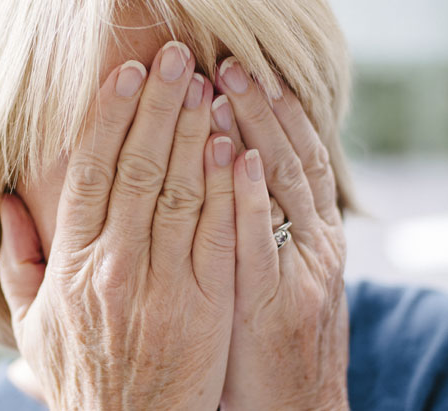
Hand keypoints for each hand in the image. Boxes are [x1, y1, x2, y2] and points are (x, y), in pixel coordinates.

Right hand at [0, 41, 236, 409]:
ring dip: (193, 133)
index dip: (109, 120)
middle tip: (174, 59)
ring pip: (180, 191)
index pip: (92, 175)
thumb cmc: (81, 377)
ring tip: (204, 86)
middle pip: (139, 169)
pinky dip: (224, 187)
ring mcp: (164, 284)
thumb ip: (17, 259)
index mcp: (71, 266)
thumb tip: (7, 201)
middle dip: (157, 106)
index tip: (123, 78)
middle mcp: (115, 267)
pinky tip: (231, 146)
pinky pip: (217, 233)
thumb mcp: (30, 323)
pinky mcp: (206, 303)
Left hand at [215, 57, 349, 409]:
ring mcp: (303, 271)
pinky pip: (263, 241)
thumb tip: (234, 181)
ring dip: (258, 133)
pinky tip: (242, 158)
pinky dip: (255, 197)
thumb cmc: (266, 345)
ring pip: (284, 188)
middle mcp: (314, 245)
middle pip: (291, 159)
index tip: (240, 77)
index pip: (294, 160)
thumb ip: (258, 232)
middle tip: (230, 65)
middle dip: (261, 108)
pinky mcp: (280, 303)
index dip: (271, 115)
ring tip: (228, 89)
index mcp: (311, 237)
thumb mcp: (270, 280)